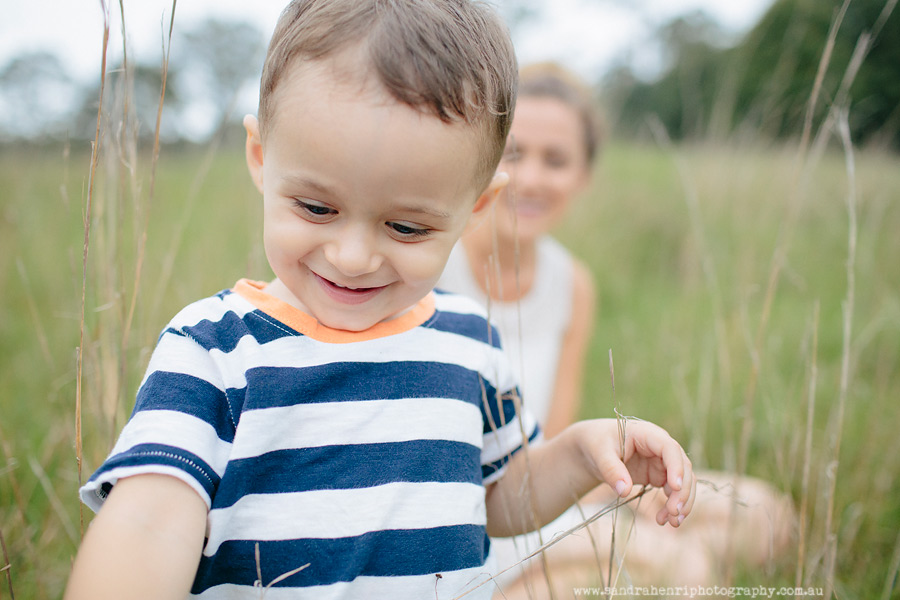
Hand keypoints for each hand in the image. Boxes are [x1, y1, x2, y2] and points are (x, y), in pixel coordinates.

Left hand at [575, 418, 695, 526]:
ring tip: (673, 522)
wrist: (593, 448)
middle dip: (683, 490)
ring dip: (682, 501)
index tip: (675, 487)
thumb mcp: (600, 453)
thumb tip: (625, 491)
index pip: (669, 448)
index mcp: (647, 433)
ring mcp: (662, 462)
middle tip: (674, 513)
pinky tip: (663, 519)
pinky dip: (671, 505)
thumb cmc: (597, 444)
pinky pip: (673, 491)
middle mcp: (660, 447)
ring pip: (683, 481)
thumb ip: (611, 470)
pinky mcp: (659, 475)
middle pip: (682, 466)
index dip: (676, 467)